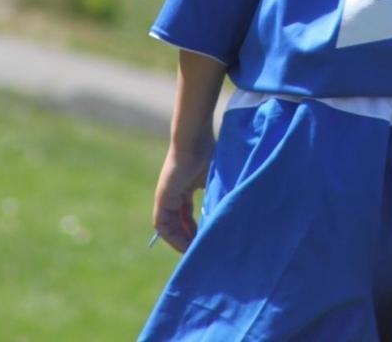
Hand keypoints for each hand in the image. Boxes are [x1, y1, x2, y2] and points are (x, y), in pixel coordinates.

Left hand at [151, 138, 212, 253]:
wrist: (195, 139)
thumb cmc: (209, 154)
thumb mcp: (214, 181)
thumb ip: (216, 197)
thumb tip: (228, 215)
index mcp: (185, 188)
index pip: (186, 215)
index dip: (194, 230)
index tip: (205, 239)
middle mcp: (173, 194)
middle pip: (178, 223)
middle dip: (188, 239)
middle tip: (200, 251)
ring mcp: (166, 196)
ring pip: (169, 226)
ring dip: (180, 241)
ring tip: (194, 252)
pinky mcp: (162, 197)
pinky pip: (162, 224)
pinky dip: (172, 236)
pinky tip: (185, 245)